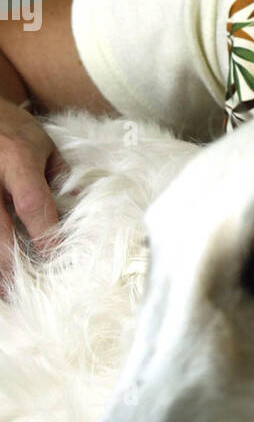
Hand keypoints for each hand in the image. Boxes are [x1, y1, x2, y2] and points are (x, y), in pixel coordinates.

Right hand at [0, 100, 68, 284]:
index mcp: (17, 158)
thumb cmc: (12, 128)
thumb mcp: (43, 144)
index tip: (55, 257)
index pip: (32, 204)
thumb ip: (60, 178)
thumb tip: (78, 211)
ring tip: (0, 293)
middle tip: (18, 291)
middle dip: (9, 262)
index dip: (44, 234)